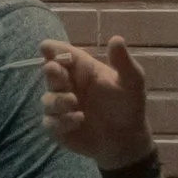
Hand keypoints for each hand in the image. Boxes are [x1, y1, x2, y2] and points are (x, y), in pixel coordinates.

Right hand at [41, 34, 154, 173]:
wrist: (127, 139)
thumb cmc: (129, 105)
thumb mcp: (132, 82)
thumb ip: (123, 62)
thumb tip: (116, 38)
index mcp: (83, 69)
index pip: (65, 55)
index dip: (54, 49)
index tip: (46, 47)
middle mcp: (69, 85)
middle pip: (51, 73)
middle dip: (51, 71)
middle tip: (53, 69)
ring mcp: (61, 106)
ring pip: (47, 99)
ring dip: (57, 99)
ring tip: (73, 102)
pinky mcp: (58, 127)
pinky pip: (50, 122)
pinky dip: (61, 121)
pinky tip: (78, 119)